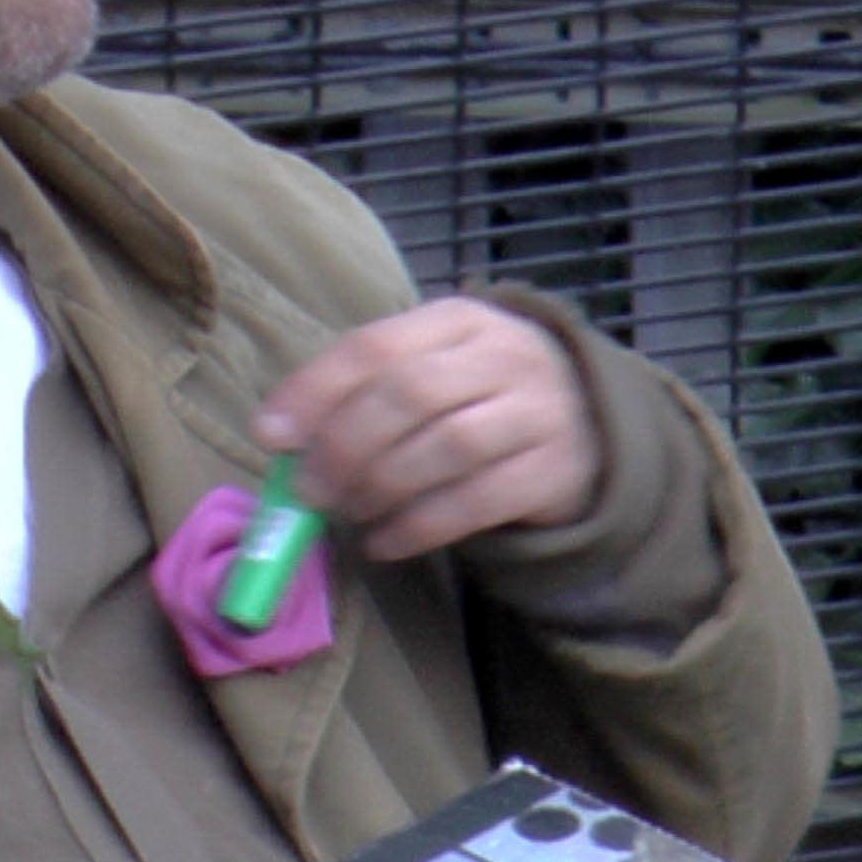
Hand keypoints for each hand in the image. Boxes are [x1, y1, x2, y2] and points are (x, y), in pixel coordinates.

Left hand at [252, 300, 601, 561]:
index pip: (376, 346)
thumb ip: (364, 392)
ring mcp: (537, 412)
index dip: (316, 391)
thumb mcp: (433, 370)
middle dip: (345, 446)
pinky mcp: (554, 472)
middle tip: (310, 489)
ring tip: (349, 511)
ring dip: (381, 486)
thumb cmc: (483, 397)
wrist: (589, 426)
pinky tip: (384, 541)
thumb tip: (281, 437)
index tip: (272, 435)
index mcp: (459, 320)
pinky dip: (419, 527)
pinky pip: (476, 503)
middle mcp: (504, 357)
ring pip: (446, 447)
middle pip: (409, 395)